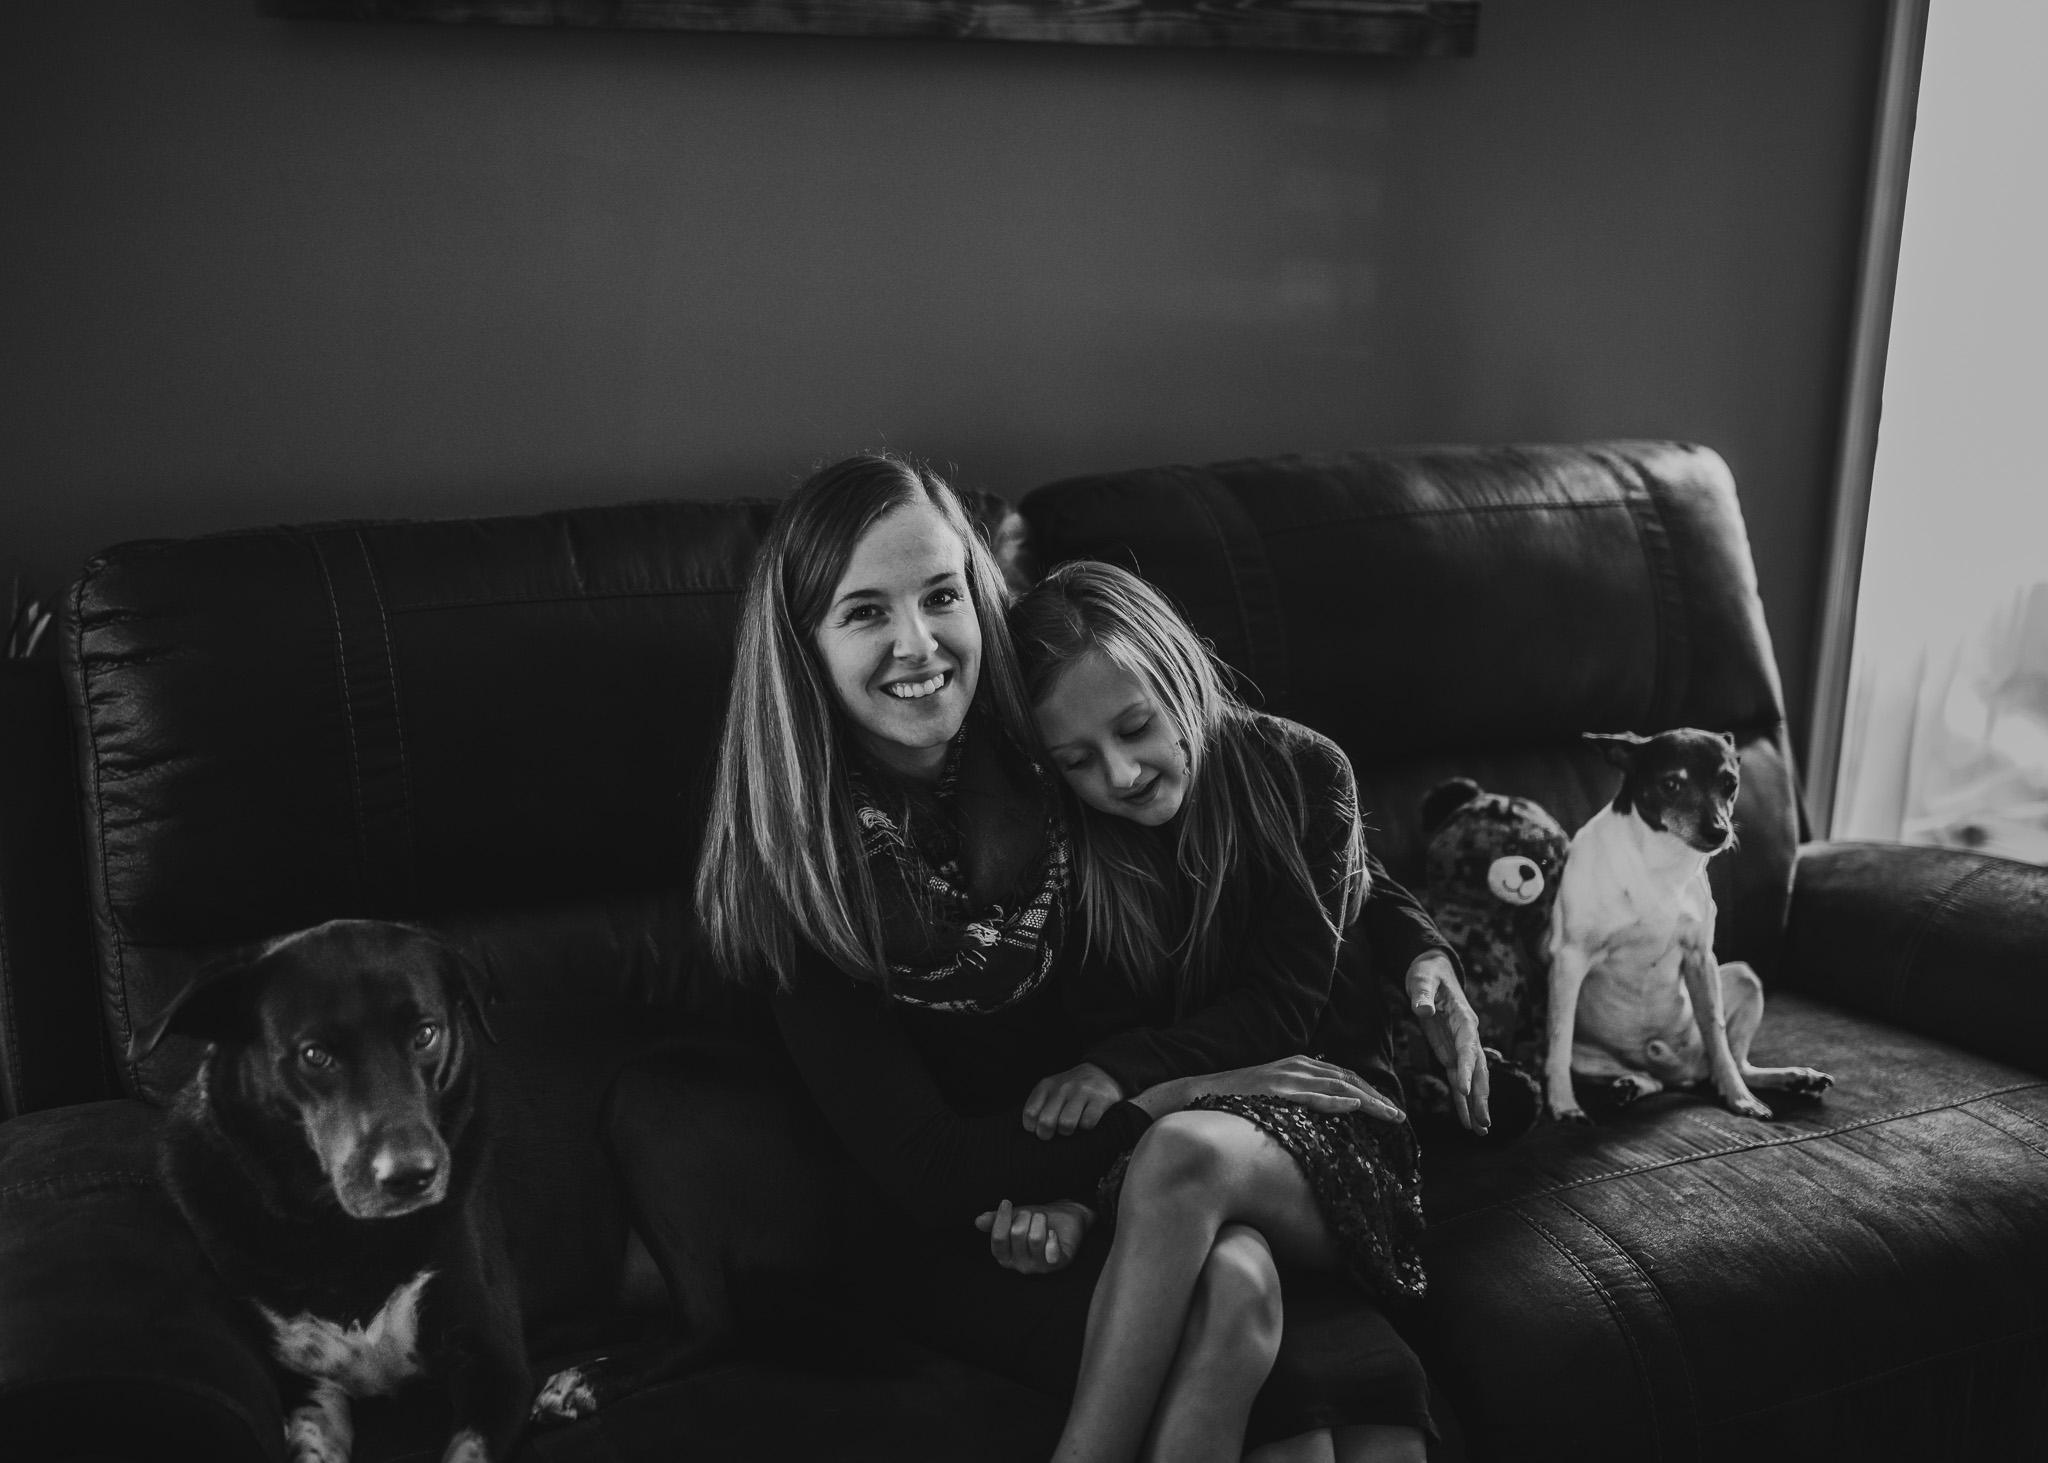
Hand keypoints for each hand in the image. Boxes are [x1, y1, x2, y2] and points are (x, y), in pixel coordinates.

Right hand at [973, 1198, 1092, 1273]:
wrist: (1066, 1217)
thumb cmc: (1035, 1221)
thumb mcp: (1013, 1218)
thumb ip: (995, 1221)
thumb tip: (978, 1221)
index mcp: (1005, 1256)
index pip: (998, 1239)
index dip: (1001, 1218)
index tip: (1007, 1202)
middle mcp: (1020, 1266)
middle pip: (1017, 1234)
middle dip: (1025, 1216)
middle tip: (1032, 1215)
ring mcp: (1039, 1267)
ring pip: (1035, 1238)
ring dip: (1040, 1220)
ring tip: (1043, 1220)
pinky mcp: (1059, 1263)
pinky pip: (1053, 1253)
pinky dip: (1052, 1237)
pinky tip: (1053, 1232)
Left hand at [1022, 1062, 1123, 1139]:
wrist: (1103, 1072)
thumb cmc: (1071, 1090)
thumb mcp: (1051, 1090)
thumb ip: (1039, 1106)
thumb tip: (1032, 1132)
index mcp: (1046, 1086)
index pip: (1030, 1114)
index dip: (1033, 1128)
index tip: (1040, 1129)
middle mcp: (1062, 1087)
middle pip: (1045, 1122)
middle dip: (1049, 1134)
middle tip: (1055, 1132)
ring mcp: (1081, 1091)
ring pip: (1066, 1125)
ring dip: (1068, 1131)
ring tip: (1072, 1125)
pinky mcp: (1099, 1099)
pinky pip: (1087, 1124)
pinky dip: (1087, 1127)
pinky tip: (1087, 1119)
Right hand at [1136, 1055, 1404, 1123]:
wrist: (1191, 1096)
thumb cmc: (1230, 1102)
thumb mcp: (1269, 1097)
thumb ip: (1293, 1100)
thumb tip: (1318, 1118)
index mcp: (1294, 1066)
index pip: (1340, 1076)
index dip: (1367, 1092)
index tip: (1389, 1110)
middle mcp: (1293, 1066)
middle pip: (1345, 1079)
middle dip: (1375, 1097)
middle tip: (1399, 1118)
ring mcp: (1283, 1077)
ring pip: (1334, 1086)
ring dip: (1366, 1100)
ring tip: (1390, 1116)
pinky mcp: (1272, 1091)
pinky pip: (1309, 1096)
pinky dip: (1334, 1101)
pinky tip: (1353, 1108)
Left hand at [1407, 951, 1492, 1135]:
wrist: (1432, 970)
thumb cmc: (1427, 973)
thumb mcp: (1421, 979)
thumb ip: (1423, 995)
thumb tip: (1423, 1010)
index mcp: (1464, 1019)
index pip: (1468, 1048)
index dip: (1467, 1069)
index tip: (1463, 1090)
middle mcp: (1468, 1036)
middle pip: (1479, 1070)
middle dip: (1481, 1097)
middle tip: (1483, 1123)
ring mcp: (1460, 1046)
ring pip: (1473, 1079)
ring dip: (1477, 1104)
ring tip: (1481, 1130)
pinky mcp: (1450, 1052)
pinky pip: (1457, 1079)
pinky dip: (1462, 1100)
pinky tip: (1466, 1121)